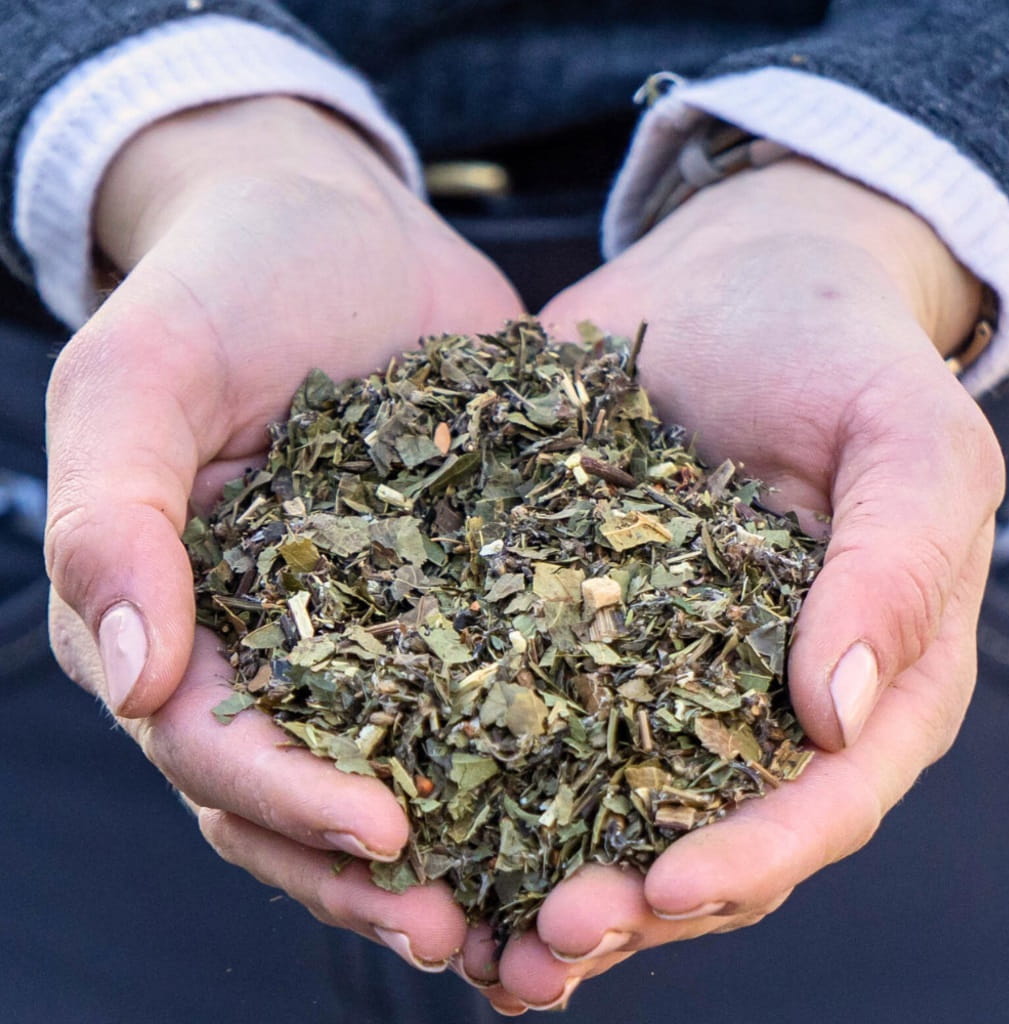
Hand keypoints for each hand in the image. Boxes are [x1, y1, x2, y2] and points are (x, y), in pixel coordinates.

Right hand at [45, 97, 520, 969]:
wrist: (332, 220)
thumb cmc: (218, 287)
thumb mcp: (140, 379)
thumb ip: (114, 516)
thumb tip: (135, 677)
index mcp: (189, 621)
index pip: (218, 747)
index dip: (289, 803)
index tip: (382, 834)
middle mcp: (287, 645)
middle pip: (315, 791)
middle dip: (378, 870)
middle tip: (464, 933)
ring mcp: (388, 620)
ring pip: (418, 760)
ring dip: (470, 844)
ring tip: (548, 911)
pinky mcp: (475, 581)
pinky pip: (507, 674)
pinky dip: (548, 742)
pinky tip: (614, 787)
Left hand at [479, 158, 1002, 1009]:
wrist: (735, 281)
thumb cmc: (838, 350)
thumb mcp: (905, 440)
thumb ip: (895, 567)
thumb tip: (840, 715)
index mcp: (863, 675)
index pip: (824, 799)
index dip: (753, 855)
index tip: (667, 887)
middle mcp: (752, 693)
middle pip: (704, 829)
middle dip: (631, 901)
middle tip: (545, 941)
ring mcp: (653, 662)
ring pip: (606, 798)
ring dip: (543, 872)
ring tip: (469, 932)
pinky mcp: (566, 618)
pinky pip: (526, 707)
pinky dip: (481, 773)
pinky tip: (418, 814)